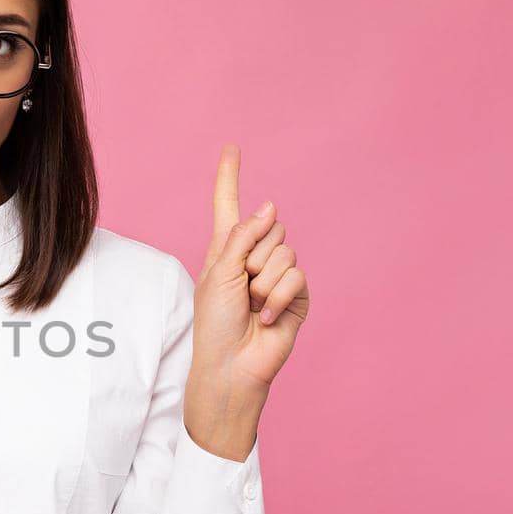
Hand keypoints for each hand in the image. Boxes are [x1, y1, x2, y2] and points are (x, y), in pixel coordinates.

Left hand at [191, 144, 309, 404]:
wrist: (231, 366)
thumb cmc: (215, 324)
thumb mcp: (219, 273)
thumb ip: (243, 236)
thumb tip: (270, 206)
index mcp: (226, 250)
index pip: (228, 206)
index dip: (229, 177)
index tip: (231, 148)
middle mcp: (253, 258)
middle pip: (270, 228)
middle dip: (254, 257)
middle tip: (241, 289)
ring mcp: (277, 276)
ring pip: (285, 251)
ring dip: (264, 281)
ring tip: (251, 306)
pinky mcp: (296, 295)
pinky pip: (296, 276)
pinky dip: (278, 297)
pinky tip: (265, 318)